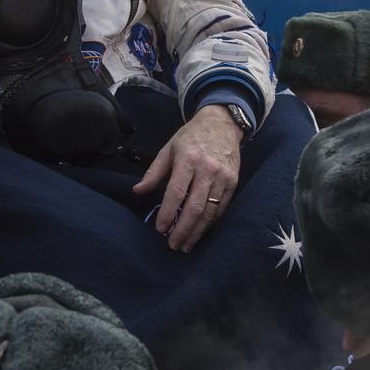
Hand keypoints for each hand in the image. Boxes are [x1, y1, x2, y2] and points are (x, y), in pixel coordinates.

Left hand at [133, 105, 243, 251]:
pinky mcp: (233, 183)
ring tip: (186, 245)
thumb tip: (137, 191)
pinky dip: (211, 223)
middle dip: (183, 229)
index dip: (168, 213)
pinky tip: (200, 232)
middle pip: (195, 206)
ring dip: (197, 232)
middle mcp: (207, 169)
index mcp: (188, 159)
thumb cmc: (191, 137)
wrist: (222, 124)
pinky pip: (221, 208)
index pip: (176, 192)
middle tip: (173, 244)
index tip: (161, 228)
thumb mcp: (168, 149)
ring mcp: (223, 177)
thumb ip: (154, 172)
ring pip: (210, 211)